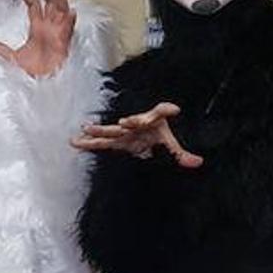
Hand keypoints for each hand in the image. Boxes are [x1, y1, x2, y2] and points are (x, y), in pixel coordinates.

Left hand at [0, 0, 74, 78]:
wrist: (43, 82)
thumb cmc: (35, 71)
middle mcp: (50, 27)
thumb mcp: (13, 58)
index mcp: (39, 27)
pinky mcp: (64, 43)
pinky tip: (70, 13)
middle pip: (51, 1)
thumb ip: (1, 51)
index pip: (34, 4)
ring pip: (62, 9)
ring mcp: (58, 33)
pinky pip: (69, 29)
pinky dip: (70, 21)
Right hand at [72, 102, 204, 168]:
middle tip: (124, 123)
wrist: (147, 132)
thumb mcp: (171, 146)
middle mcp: (137, 124)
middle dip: (127, 123)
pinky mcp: (115, 140)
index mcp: (153, 121)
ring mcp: (124, 131)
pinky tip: (75, 143)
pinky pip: (101, 142)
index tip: (176, 109)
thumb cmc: (159, 135)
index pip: (160, 112)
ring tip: (86, 128)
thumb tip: (197, 162)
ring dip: (99, 131)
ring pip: (111, 130)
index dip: (166, 109)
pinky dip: (89, 143)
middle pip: (131, 122)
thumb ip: (181, 155)